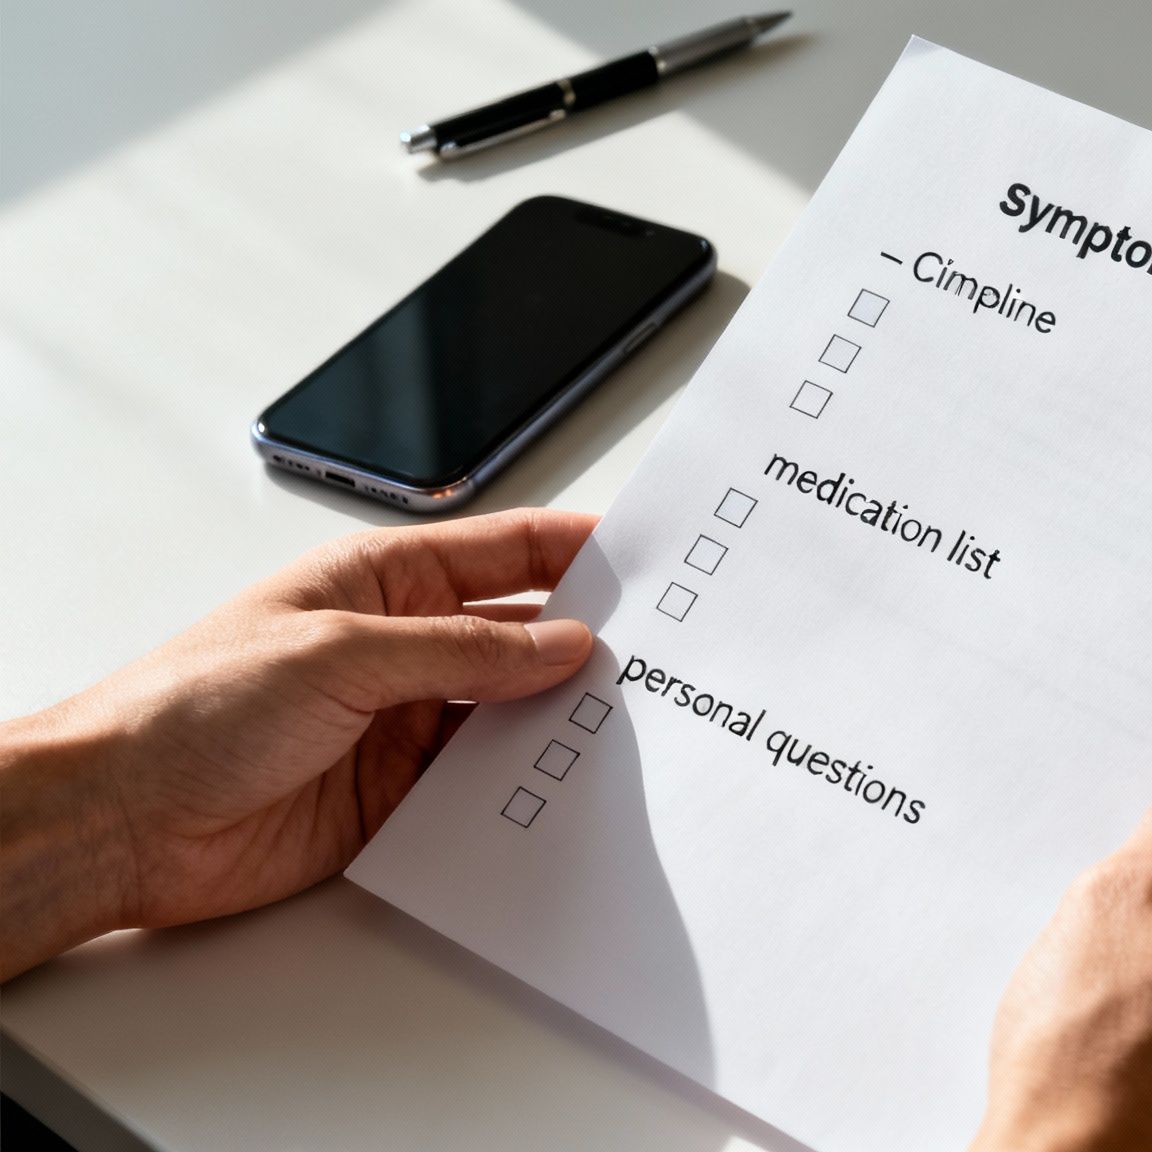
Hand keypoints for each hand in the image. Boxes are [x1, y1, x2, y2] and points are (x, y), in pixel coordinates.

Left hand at [0, 509, 598, 979]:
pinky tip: (560, 789)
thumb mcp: (342, 653)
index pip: (504, 551)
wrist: (121, 820)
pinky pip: (480, 788)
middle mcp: (399, 647)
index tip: (646, 560)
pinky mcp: (396, 798)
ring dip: (557, 721)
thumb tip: (556, 645)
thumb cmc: (190, 707)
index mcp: (380, 580)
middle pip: (519, 634)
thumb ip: (461, 651)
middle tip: (659, 655)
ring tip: (626, 726)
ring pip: (510, 714)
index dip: (577, 550)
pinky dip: (522, 788)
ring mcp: (400, 723)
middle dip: (585, 642)